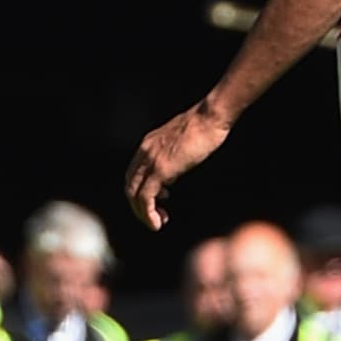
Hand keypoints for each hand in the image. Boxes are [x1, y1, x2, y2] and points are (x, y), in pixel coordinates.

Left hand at [125, 100, 231, 231]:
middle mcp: (144, 152)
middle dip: (139, 207)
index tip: (161, 200)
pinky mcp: (160, 170)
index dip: (141, 191)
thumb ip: (172, 156)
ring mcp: (150, 161)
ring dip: (143, 214)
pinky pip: (146, 197)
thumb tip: (172, 174)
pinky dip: (148, 213)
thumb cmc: (204, 127)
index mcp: (148, 145)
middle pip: (130, 186)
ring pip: (134, 195)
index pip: (134, 174)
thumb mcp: (182, 142)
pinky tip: (158, 222)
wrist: (210, 117)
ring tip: (157, 223)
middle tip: (155, 218)